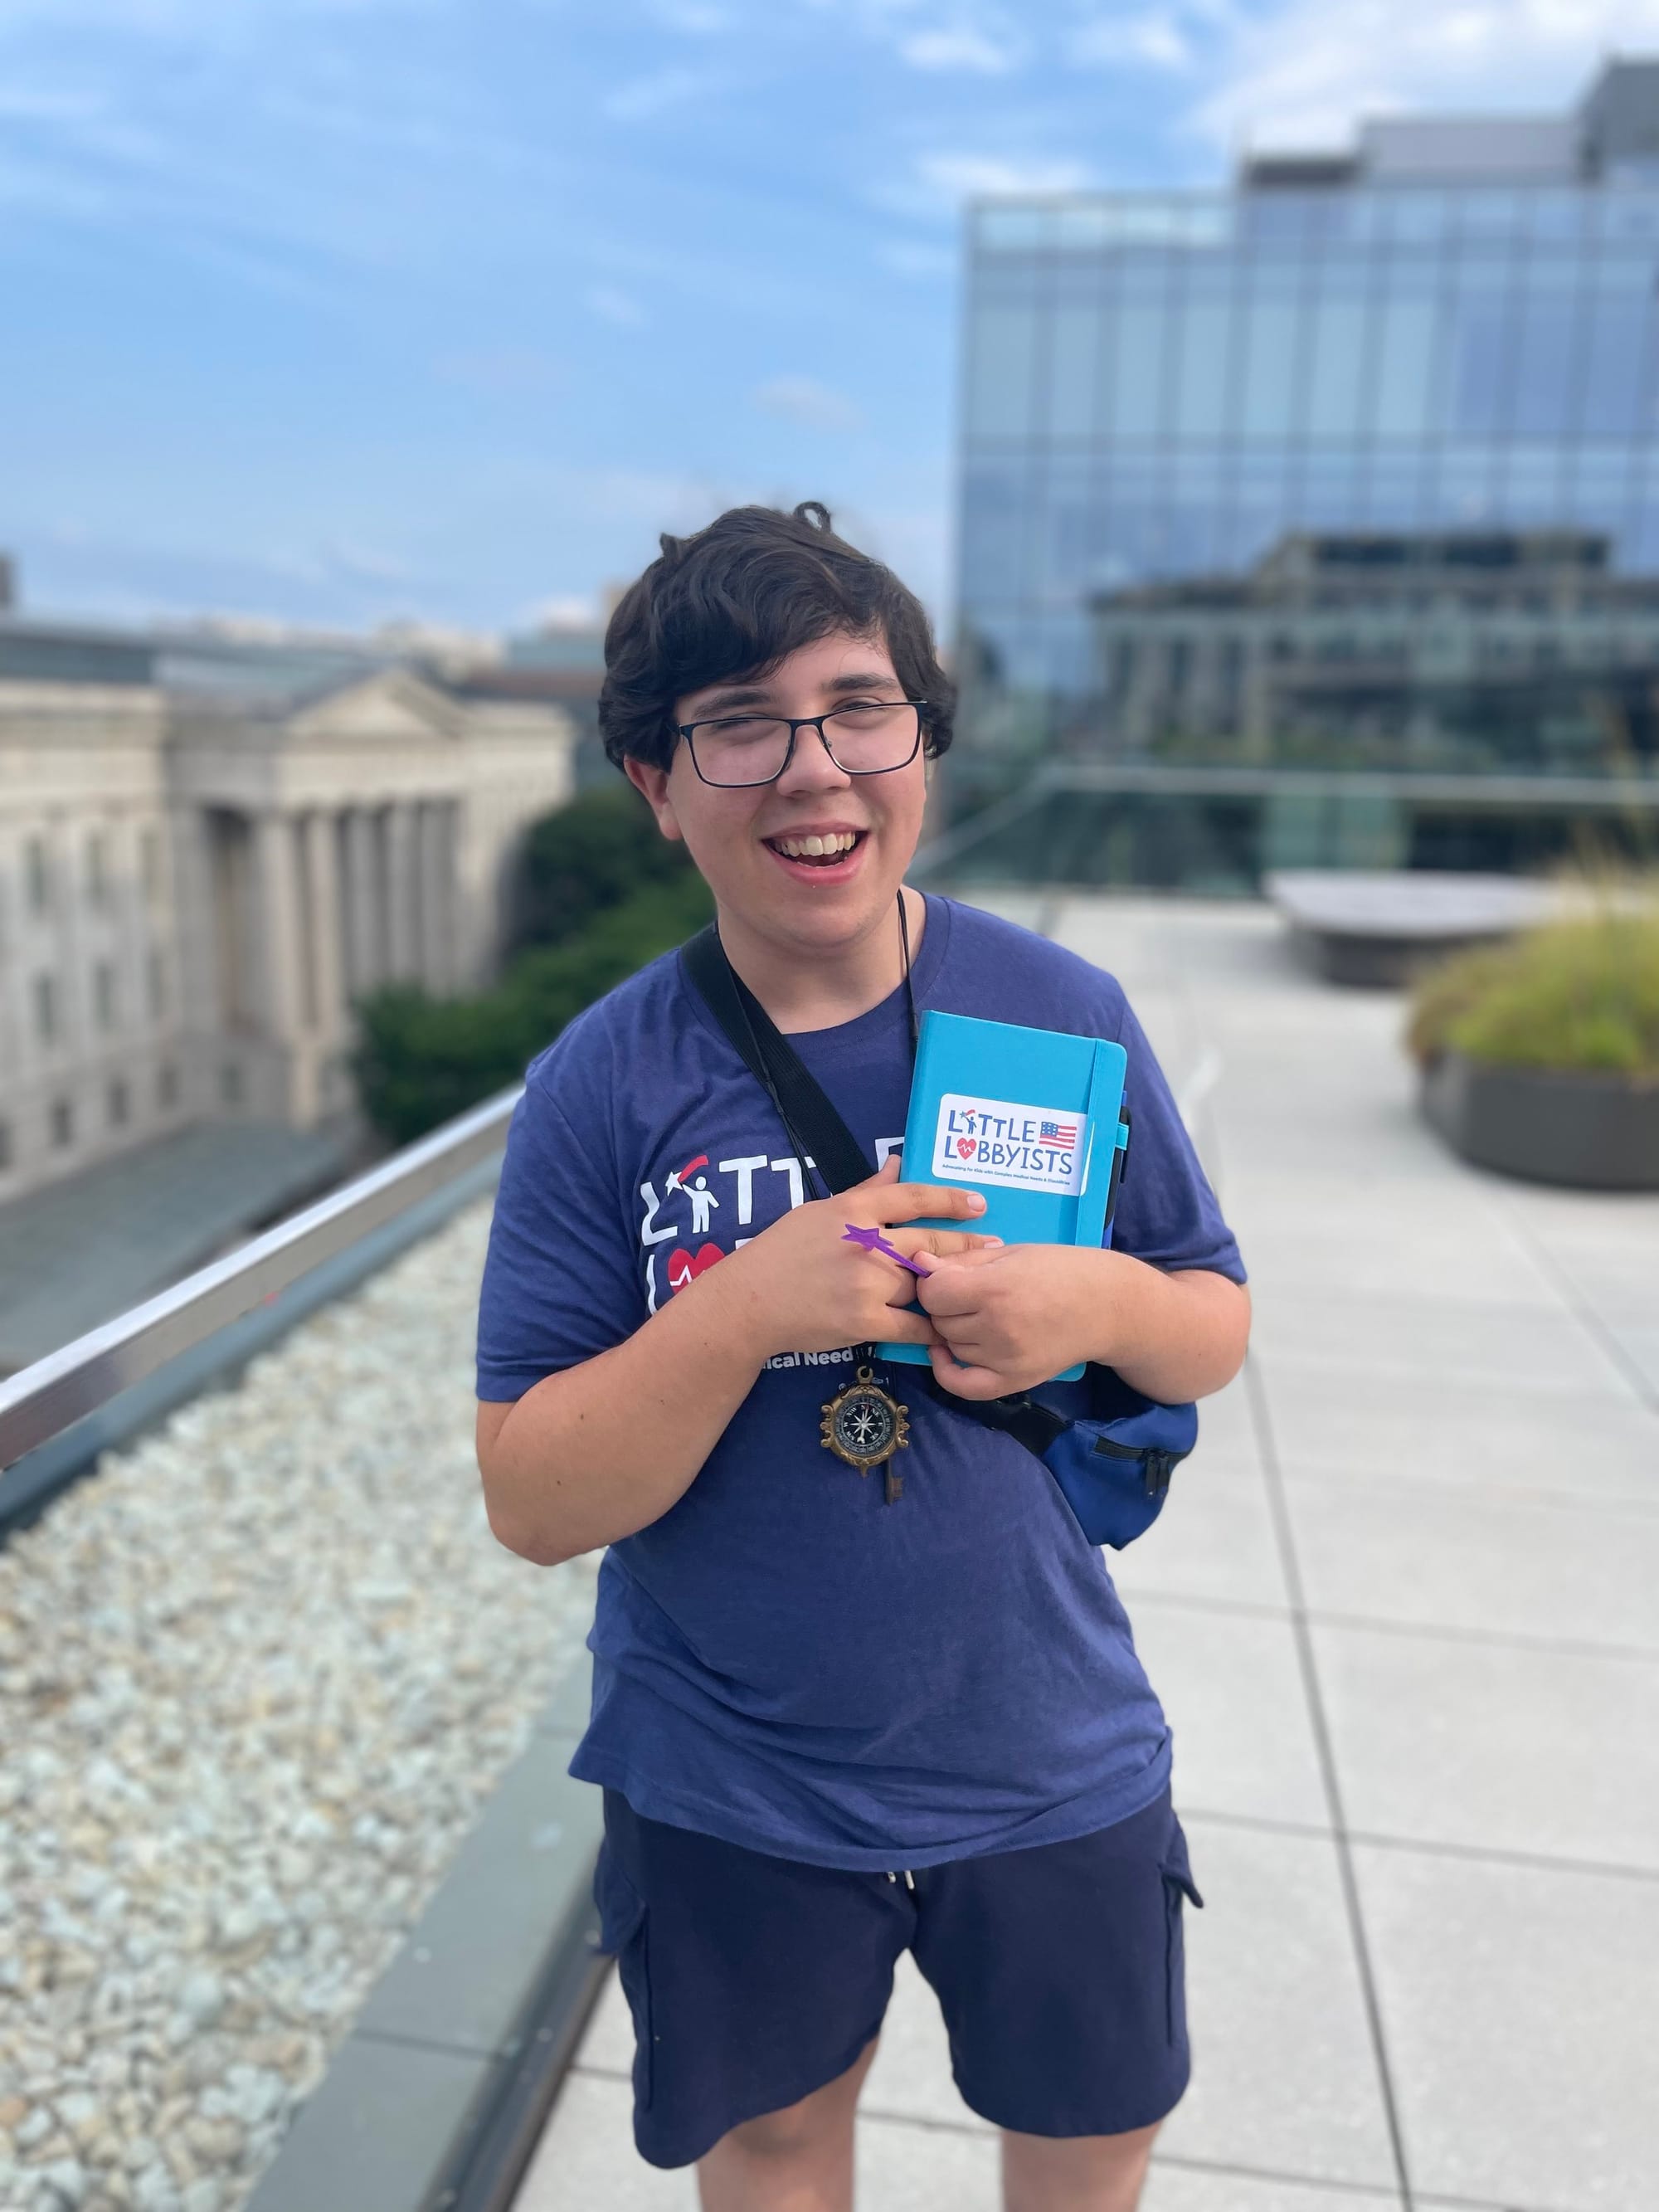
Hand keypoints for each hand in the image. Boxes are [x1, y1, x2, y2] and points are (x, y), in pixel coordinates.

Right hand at [706, 1154, 999, 1361]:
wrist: (750, 1303)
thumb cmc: (782, 1252)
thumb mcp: (819, 1211)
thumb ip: (865, 1192)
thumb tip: (897, 1163)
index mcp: (852, 1212)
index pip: (912, 1197)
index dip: (950, 1199)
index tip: (979, 1204)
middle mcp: (864, 1244)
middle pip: (928, 1242)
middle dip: (966, 1245)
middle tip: (995, 1247)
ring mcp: (866, 1284)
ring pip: (922, 1284)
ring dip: (949, 1289)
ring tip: (976, 1290)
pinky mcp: (864, 1322)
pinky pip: (911, 1326)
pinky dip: (931, 1330)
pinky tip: (949, 1331)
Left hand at [917, 1243, 1110, 1399]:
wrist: (1107, 1306)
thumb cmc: (1061, 1269)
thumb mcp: (1011, 1253)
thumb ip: (963, 1262)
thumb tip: (918, 1265)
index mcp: (995, 1289)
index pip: (933, 1293)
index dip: (933, 1283)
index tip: (946, 1277)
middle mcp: (997, 1327)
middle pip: (940, 1321)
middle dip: (944, 1306)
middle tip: (965, 1294)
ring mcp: (1005, 1359)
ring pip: (951, 1347)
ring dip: (953, 1331)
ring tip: (976, 1315)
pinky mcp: (1015, 1381)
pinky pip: (963, 1386)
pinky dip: (947, 1372)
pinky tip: (945, 1353)